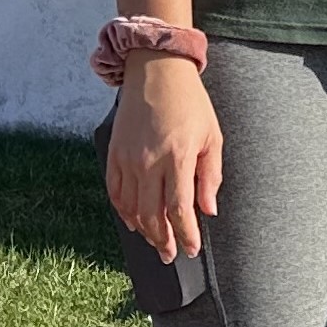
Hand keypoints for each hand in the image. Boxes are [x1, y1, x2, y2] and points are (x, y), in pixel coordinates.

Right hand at [105, 56, 222, 260]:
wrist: (156, 71)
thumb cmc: (190, 103)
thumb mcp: (213, 136)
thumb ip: (210, 176)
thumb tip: (208, 210)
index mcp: (178, 156)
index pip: (179, 209)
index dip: (185, 234)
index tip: (191, 249)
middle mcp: (149, 161)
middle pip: (153, 215)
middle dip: (164, 241)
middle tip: (172, 255)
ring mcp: (128, 159)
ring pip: (132, 208)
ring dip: (145, 231)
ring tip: (157, 243)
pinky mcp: (114, 154)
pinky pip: (115, 192)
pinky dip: (124, 212)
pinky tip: (135, 222)